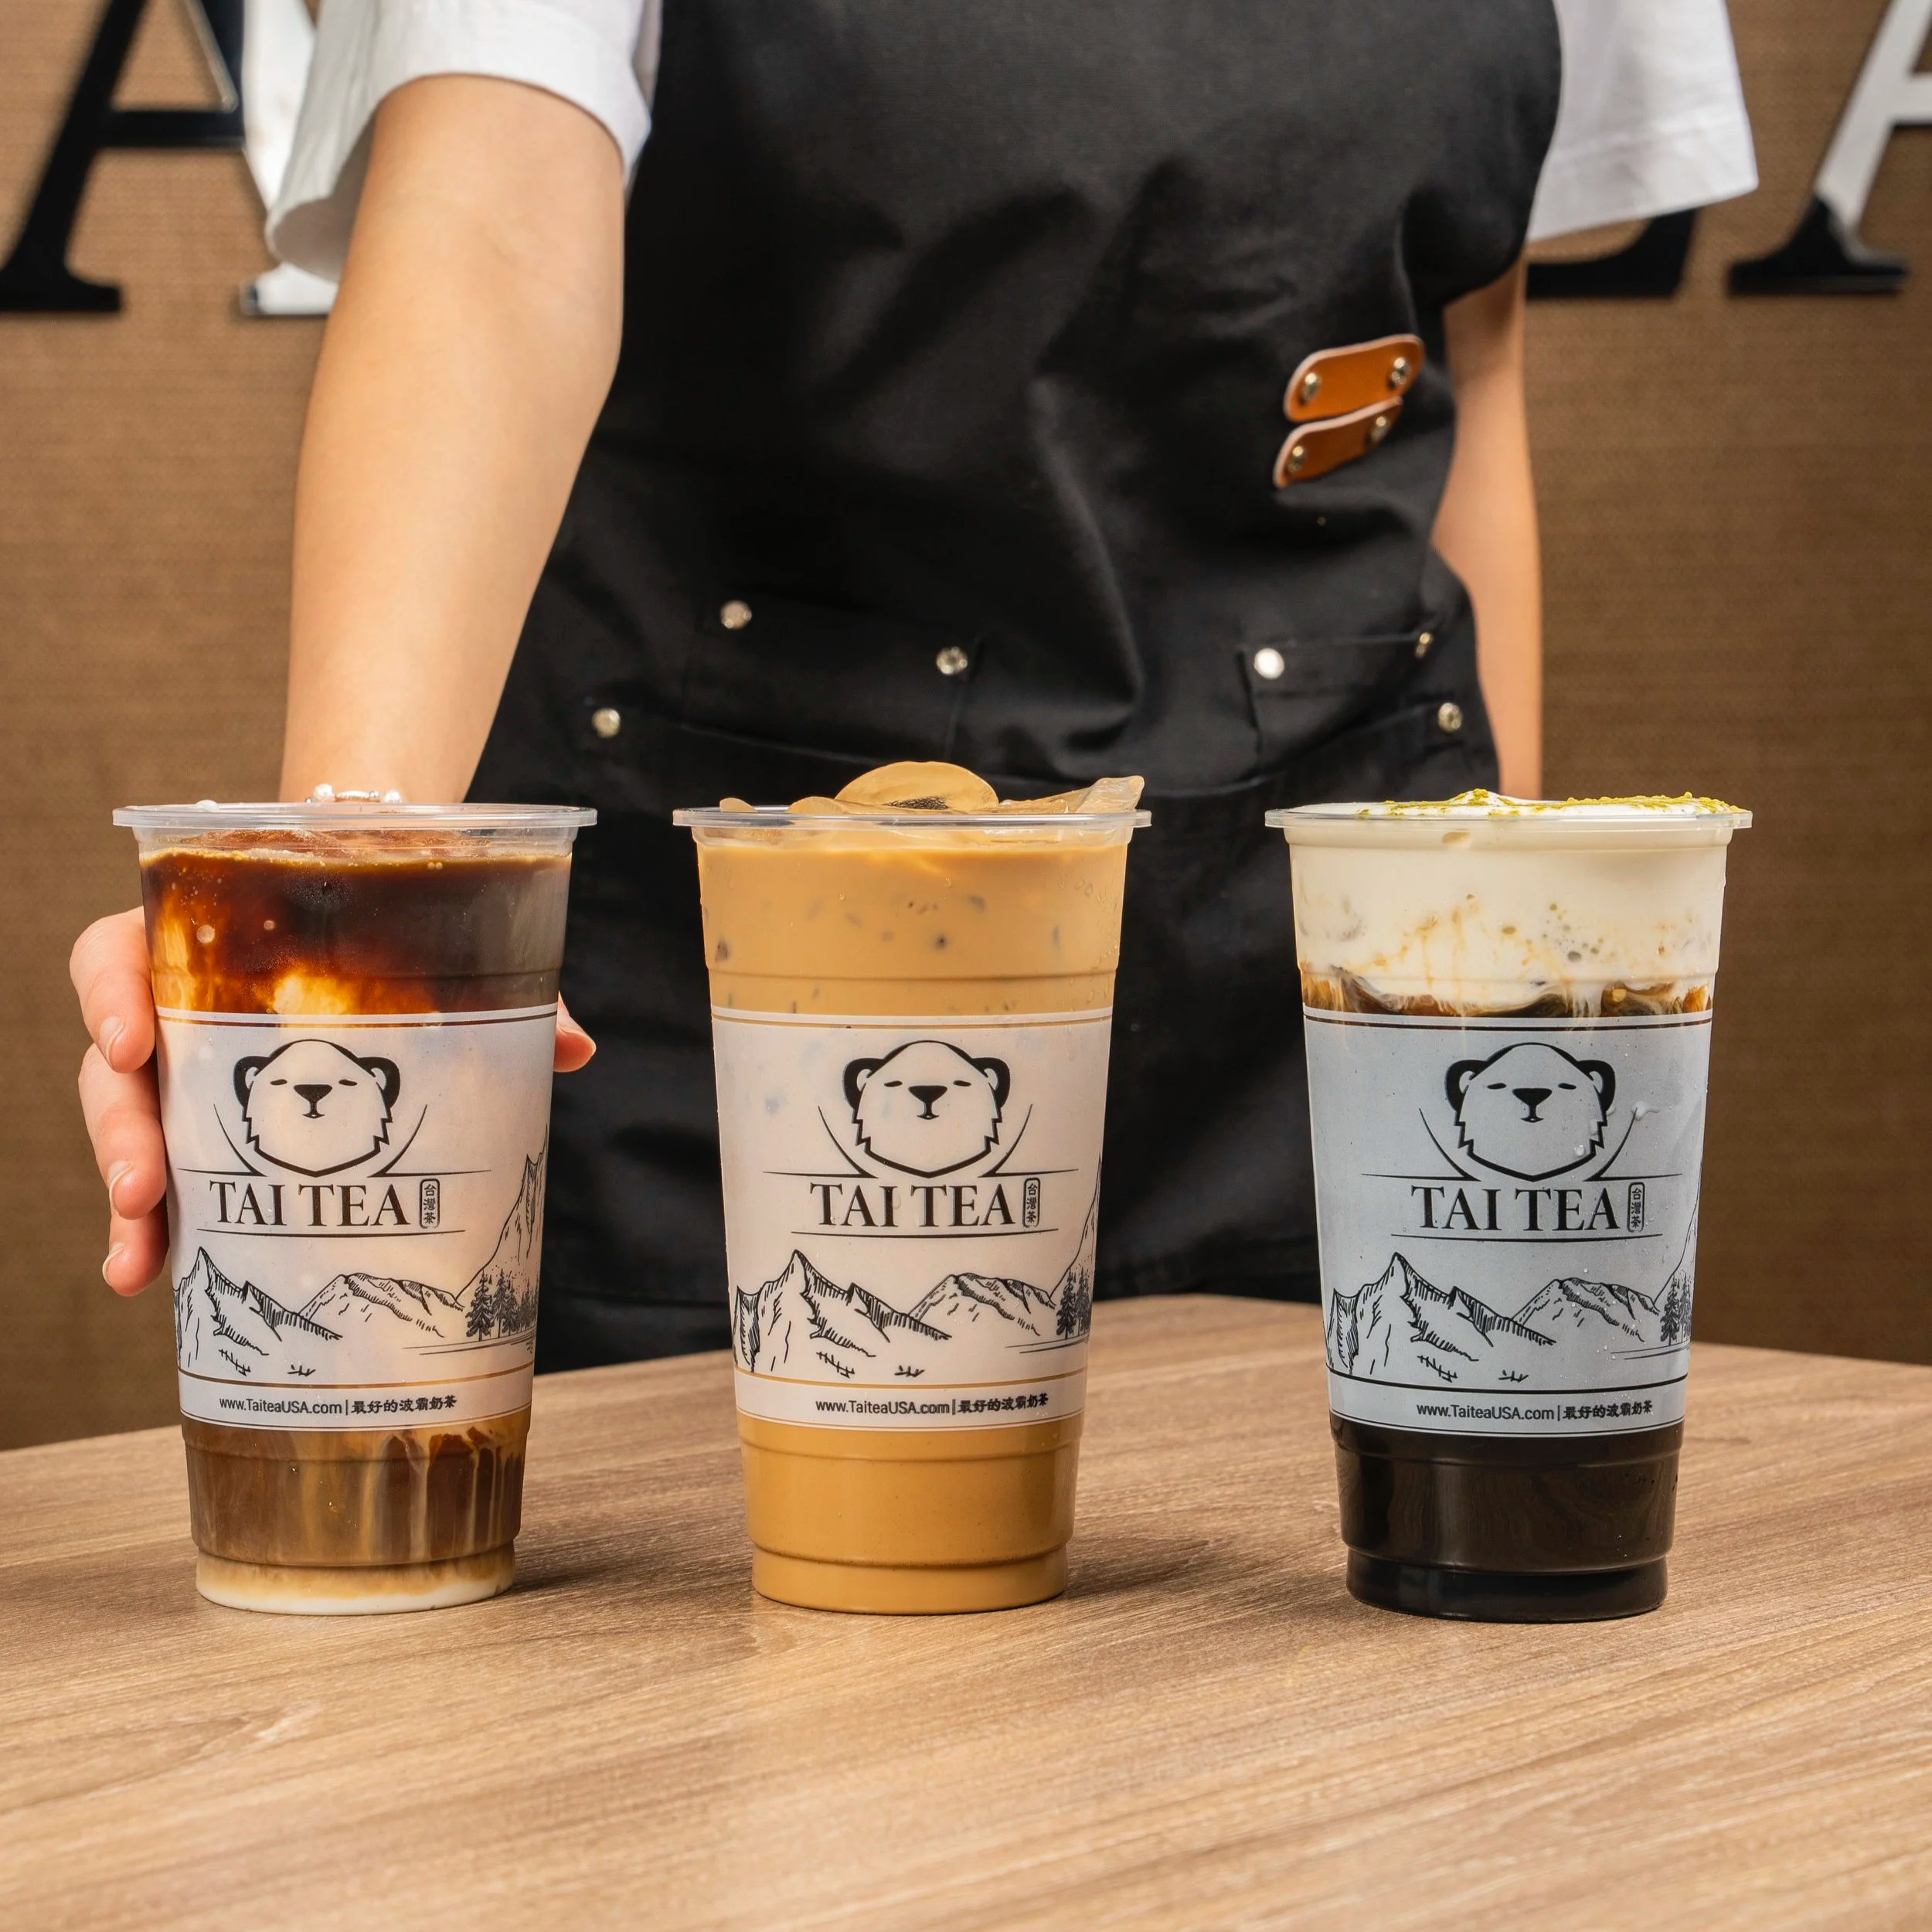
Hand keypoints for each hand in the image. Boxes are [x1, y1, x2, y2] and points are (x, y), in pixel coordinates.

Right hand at [71, 906, 596, 1295]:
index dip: (108, 993)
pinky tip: (148, 1274)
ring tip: (138, 1256)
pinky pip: (157, 1178)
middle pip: (114, 1062)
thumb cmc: (388, 947)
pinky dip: (150, 1230)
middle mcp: (170, 1006)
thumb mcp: (433, 958)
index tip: (129, 1043)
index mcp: (202, 942)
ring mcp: (177, 1074)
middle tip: (145, 1184)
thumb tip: (572, 1045)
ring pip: (127, 1128)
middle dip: (120, 1129)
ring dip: (126, 1195)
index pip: (118, 950)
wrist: (376, 952)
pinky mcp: (194, 1133)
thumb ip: (498, 994)